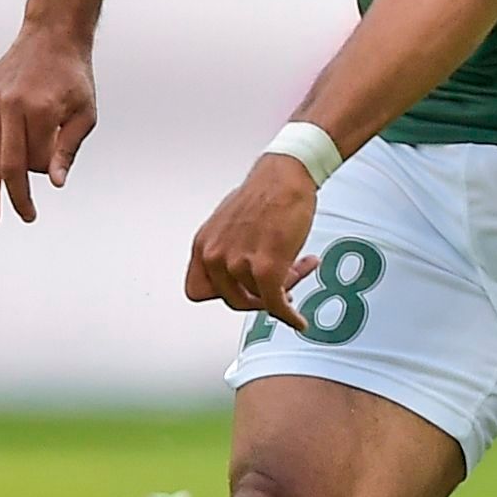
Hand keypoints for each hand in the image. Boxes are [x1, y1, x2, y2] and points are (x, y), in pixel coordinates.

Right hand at [0, 23, 97, 224]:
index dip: (30, 187)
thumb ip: (68, 149)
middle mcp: (8, 105)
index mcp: (36, 109)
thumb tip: (55, 183)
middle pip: (1, 163)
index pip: (27, 163)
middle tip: (6, 220)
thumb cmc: (74, 77)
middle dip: (6, 196)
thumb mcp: (85, 113)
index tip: (35, 206)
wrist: (52, 35)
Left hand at [183, 154, 320, 331]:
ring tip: (300, 267)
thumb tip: (241, 276)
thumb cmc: (263, 193)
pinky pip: (276, 304)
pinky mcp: (266, 268)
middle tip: (275, 287)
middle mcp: (215, 255)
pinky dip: (289, 316)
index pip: (197, 291)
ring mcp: (239, 263)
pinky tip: (298, 320)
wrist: (285, 176)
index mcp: (203, 244)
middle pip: (232, 300)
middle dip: (257, 297)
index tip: (238, 291)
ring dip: (284, 288)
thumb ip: (228, 251)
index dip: (219, 295)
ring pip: (261, 298)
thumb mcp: (229, 224)